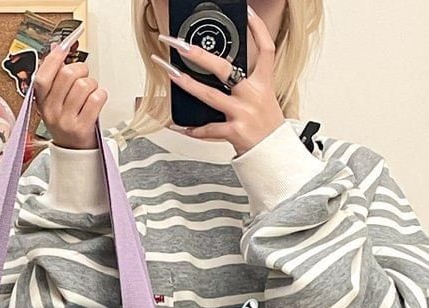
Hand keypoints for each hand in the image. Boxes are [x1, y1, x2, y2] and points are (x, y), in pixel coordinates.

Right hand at [34, 28, 107, 149]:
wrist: (74, 153)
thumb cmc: (67, 123)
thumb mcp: (55, 102)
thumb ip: (55, 78)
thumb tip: (57, 49)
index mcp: (42, 103)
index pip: (42, 77)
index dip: (54, 59)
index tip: (63, 49)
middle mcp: (52, 112)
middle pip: (68, 75)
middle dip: (81, 70)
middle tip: (84, 77)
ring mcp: (66, 121)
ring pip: (84, 85)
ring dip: (93, 84)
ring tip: (90, 93)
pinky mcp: (82, 128)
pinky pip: (96, 99)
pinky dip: (101, 95)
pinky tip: (97, 101)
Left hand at [152, 7, 284, 155]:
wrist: (274, 155)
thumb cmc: (265, 127)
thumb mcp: (263, 99)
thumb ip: (245, 85)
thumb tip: (221, 72)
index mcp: (263, 84)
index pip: (265, 50)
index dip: (257, 29)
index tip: (247, 13)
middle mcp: (253, 95)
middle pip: (225, 69)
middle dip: (200, 56)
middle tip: (182, 45)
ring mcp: (243, 113)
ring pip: (210, 96)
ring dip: (187, 84)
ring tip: (171, 74)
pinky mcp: (234, 132)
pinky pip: (208, 129)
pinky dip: (193, 128)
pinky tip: (180, 125)